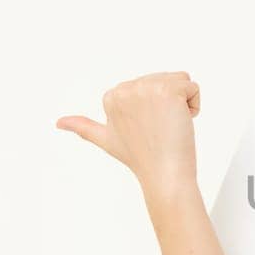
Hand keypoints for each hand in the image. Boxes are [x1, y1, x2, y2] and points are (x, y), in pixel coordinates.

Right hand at [56, 71, 200, 194]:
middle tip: (160, 129)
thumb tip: (59, 123)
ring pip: (180, 81)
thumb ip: (83, 127)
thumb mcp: (106, 139)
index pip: (148, 85)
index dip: (154, 107)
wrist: (163, 174)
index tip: (146, 128)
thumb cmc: (140, 158)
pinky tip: (181, 123)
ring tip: (169, 126)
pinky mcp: (169, 91)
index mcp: (112, 95)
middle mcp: (126, 88)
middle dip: (170, 104)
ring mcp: (147, 88)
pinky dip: (194, 105)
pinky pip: (192, 86)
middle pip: (165, 80)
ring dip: (183, 104)